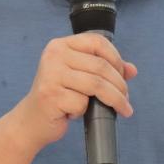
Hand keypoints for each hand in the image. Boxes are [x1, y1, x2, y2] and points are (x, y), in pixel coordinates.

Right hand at [10, 33, 136, 151]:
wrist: (31, 121)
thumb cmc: (58, 97)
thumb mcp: (80, 78)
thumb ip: (104, 69)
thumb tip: (132, 70)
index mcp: (61, 45)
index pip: (97, 42)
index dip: (116, 58)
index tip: (124, 75)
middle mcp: (54, 55)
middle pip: (101, 66)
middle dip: (120, 85)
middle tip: (126, 99)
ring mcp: (51, 75)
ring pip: (96, 85)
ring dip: (114, 99)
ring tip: (122, 109)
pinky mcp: (51, 96)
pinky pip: (82, 103)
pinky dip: (85, 111)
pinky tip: (75, 113)